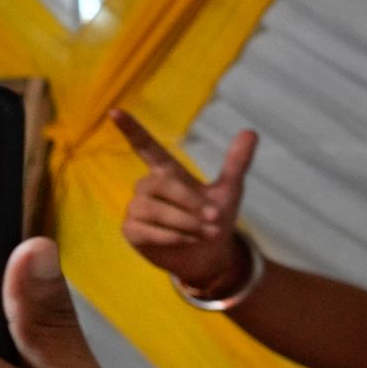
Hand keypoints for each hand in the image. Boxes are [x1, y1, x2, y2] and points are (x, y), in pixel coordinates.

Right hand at [116, 116, 256, 296]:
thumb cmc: (214, 220)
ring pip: (152, 209)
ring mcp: (136, 209)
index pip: (145, 147)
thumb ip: (236, 163)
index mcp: (167, 172)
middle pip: (160, 184)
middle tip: (214, 218)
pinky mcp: (132, 231)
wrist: (210, 256)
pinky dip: (171, 237)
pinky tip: (187, 240)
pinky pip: (146, 230)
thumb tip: (251, 132)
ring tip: (205, 232)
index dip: (131, 130)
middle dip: (189, 202)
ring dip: (184, 222)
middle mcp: (147, 187)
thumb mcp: (229, 191)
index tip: (115, 111)